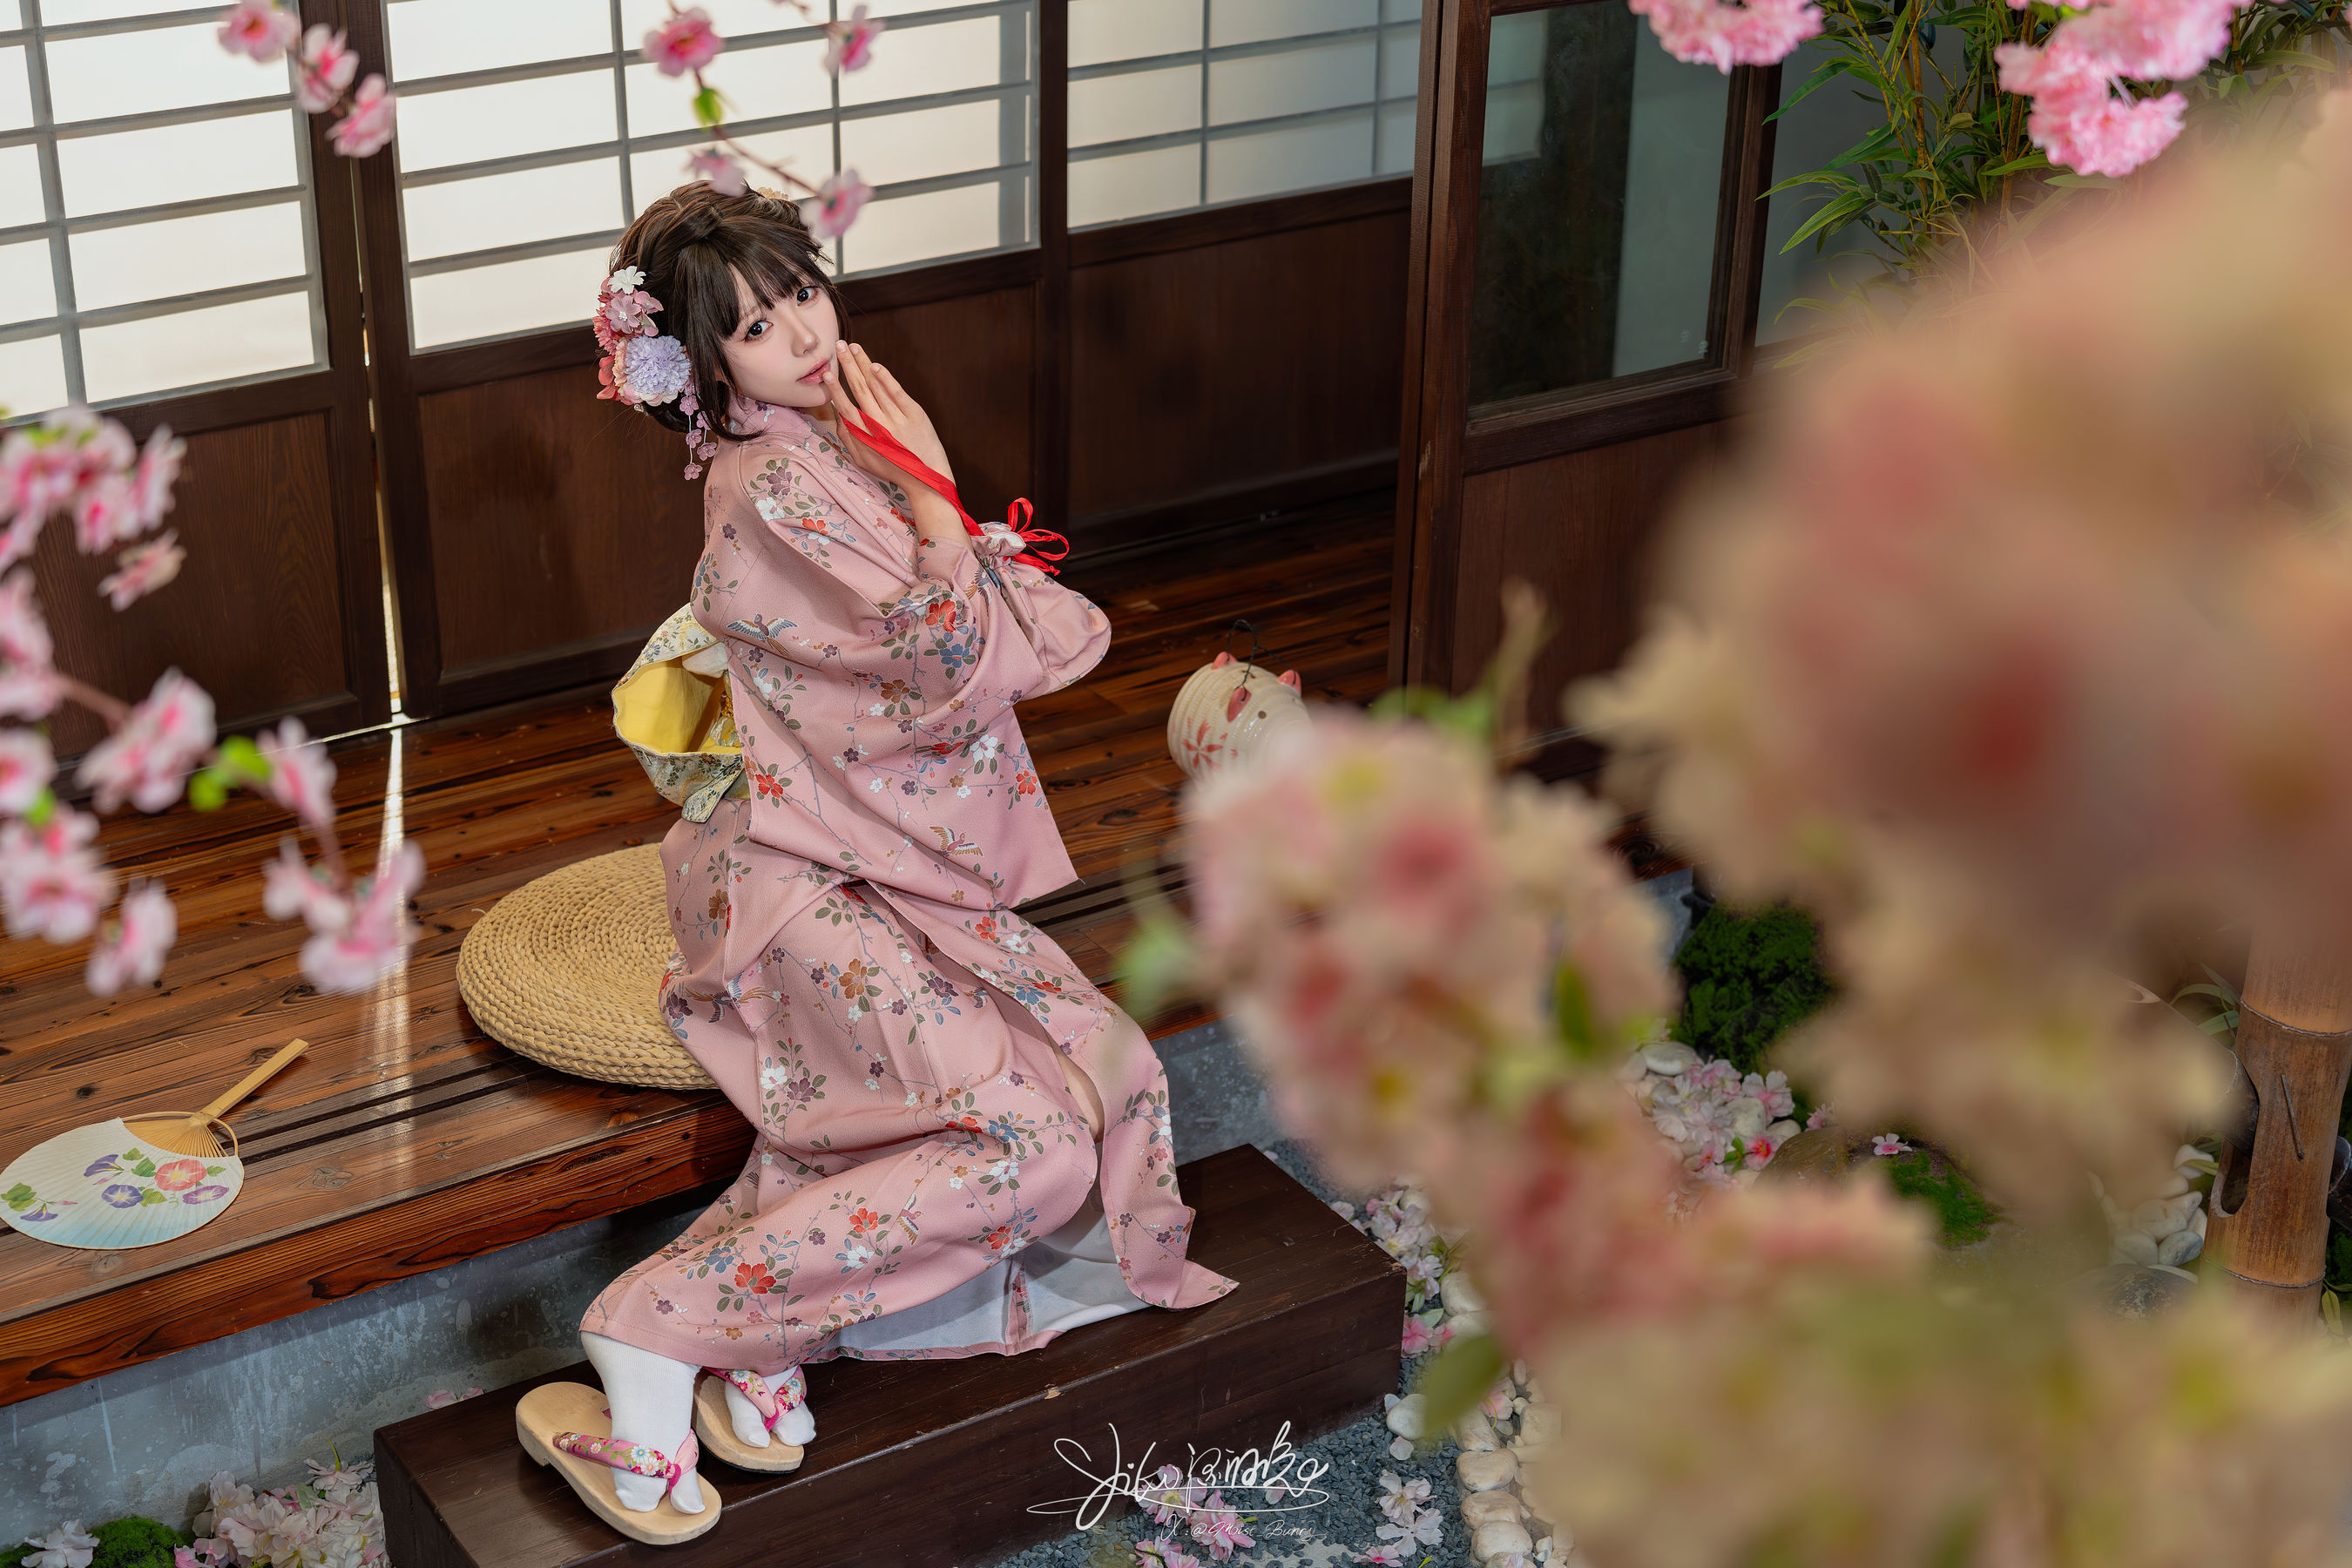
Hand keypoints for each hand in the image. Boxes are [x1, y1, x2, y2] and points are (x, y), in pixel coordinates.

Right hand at [825, 342, 954, 490]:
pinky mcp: (915, 415)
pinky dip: (885, 378)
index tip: (827, 373)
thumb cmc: (892, 469)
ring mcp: (897, 419)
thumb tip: (836, 414)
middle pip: (859, 389)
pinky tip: (874, 365)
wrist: (926, 479)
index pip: (845, 407)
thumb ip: (847, 438)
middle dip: (847, 365)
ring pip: (876, 386)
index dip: (835, 389)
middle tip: (838, 345)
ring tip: (853, 347)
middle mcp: (878, 425)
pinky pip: (897, 393)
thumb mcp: (863, 460)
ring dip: (863, 364)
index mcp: (864, 435)